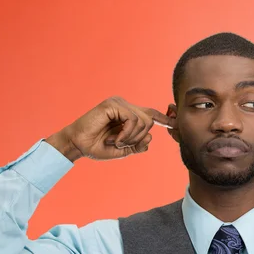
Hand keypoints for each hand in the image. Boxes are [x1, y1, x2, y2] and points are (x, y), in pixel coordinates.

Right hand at [46, 96, 176, 161]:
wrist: (78, 146)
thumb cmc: (97, 147)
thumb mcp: (123, 150)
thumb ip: (137, 145)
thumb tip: (150, 139)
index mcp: (128, 114)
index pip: (150, 114)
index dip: (164, 119)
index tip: (175, 124)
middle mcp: (125, 106)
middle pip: (149, 120)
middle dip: (139, 137)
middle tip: (122, 145)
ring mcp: (119, 103)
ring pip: (143, 121)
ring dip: (131, 138)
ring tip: (117, 143)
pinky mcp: (112, 104)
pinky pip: (132, 119)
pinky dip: (126, 134)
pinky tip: (116, 140)